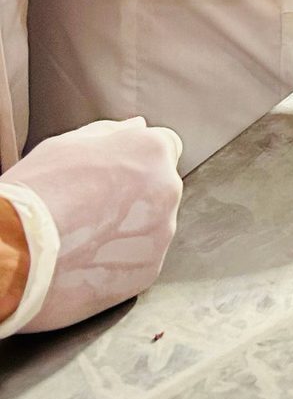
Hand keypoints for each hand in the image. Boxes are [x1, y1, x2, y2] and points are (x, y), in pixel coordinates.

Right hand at [0, 118, 182, 334]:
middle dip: (136, 194)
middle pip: (160, 187)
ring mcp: (161, 233)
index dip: (139, 159)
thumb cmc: (38, 193)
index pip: (165, 147)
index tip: (116, 173)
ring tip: (85, 237)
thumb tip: (135, 128)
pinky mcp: (149, 270)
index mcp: (151, 151)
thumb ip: (110, 134)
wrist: (18, 252)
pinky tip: (87, 260)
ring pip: (152, 226)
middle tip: (92, 208)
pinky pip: (140, 259)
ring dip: (129, 229)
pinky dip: (120, 260)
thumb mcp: (67, 145)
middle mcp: (167, 189)